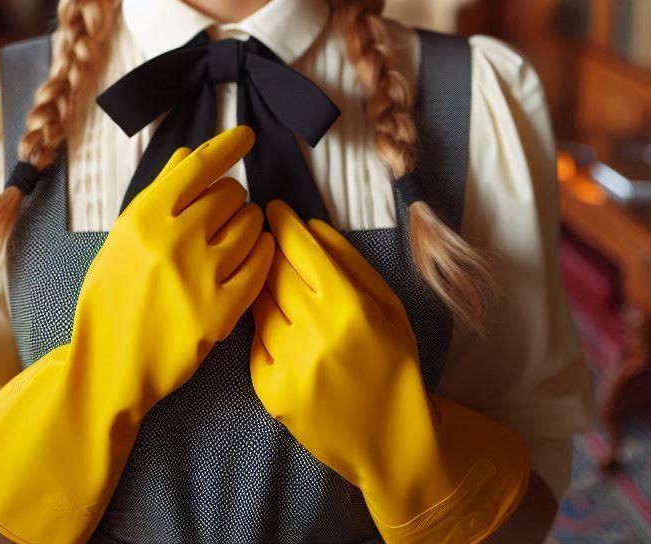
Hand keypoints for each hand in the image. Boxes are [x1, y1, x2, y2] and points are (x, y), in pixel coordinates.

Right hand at [72, 124, 274, 415]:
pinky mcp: (221, 311)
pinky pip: (260, 263)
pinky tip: (251, 253)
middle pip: (229, 192)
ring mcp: (199, 276)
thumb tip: (188, 155)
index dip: (228, 145)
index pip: (198, 166)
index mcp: (143, 217)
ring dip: (247, 223)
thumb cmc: (112, 295)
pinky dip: (261, 252)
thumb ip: (158, 193)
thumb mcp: (123, 236)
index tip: (247, 135)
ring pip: (250, 223)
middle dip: (231, 197)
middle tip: (220, 214)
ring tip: (231, 237)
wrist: (110, 364)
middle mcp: (173, 240)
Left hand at [250, 201, 529, 543]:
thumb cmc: (395, 364)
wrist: (392, 442)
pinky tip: (285, 334)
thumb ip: (350, 261)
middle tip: (267, 239)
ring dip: (264, 289)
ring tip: (280, 290)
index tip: (272, 208)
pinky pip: (255, 343)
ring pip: (258, 304)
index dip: (282, 222)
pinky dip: (265, 332)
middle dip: (268, 250)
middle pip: (272, 271)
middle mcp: (314, 334)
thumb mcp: (389, 305)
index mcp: (348, 307)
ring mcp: (289, 365)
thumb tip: (309, 225)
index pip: (301, 248)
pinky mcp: (270, 392)